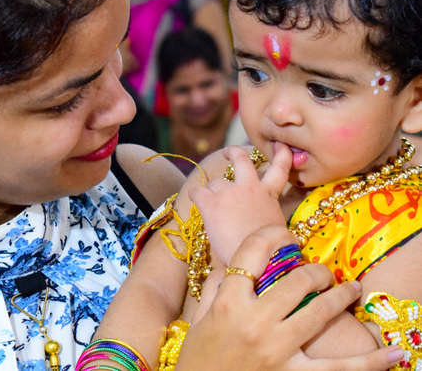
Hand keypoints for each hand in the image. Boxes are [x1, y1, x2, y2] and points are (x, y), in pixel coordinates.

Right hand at [177, 226, 402, 370]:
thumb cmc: (199, 356)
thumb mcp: (201, 315)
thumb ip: (218, 284)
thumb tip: (237, 261)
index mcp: (230, 302)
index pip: (254, 251)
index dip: (272, 235)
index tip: (284, 235)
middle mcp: (255, 322)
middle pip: (295, 280)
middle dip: (313, 269)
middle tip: (318, 270)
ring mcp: (277, 351)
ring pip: (319, 312)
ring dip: (340, 295)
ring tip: (351, 287)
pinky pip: (338, 369)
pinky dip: (369, 362)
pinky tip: (392, 352)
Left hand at [189, 144, 291, 264]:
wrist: (258, 260)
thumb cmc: (269, 252)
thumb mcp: (276, 227)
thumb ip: (267, 216)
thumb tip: (258, 221)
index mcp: (268, 194)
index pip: (280, 168)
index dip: (281, 154)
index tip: (279, 145)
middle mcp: (249, 187)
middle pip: (240, 159)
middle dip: (234, 152)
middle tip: (229, 151)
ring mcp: (229, 193)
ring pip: (215, 182)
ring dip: (213, 191)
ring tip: (212, 204)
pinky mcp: (211, 203)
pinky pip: (197, 192)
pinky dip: (195, 195)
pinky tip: (195, 200)